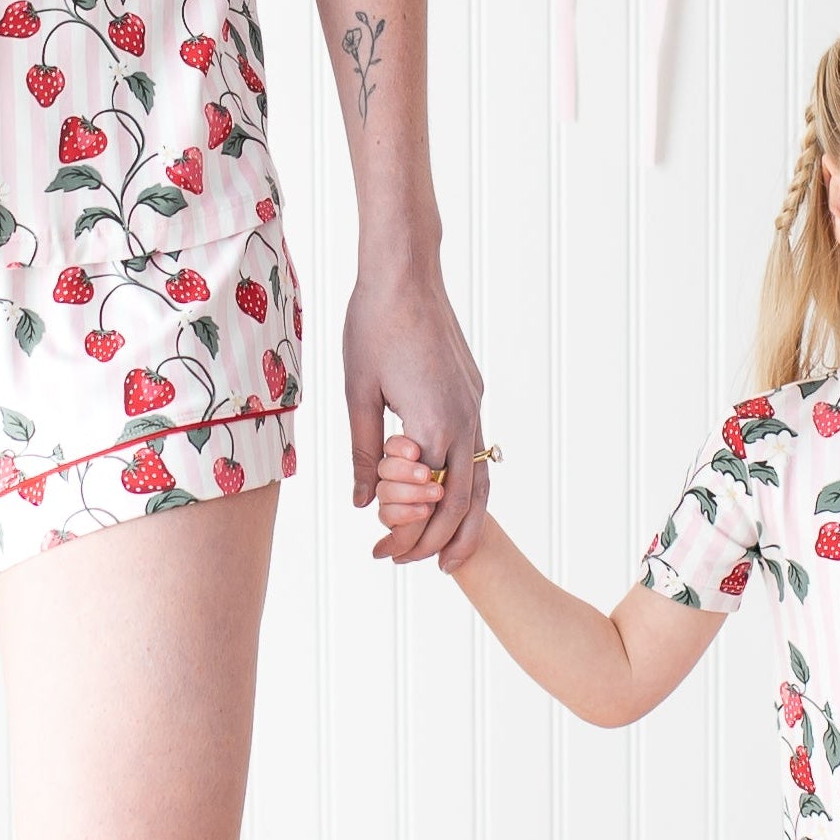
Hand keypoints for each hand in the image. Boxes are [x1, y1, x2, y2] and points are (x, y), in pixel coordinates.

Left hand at [344, 259, 486, 567]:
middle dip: (441, 541)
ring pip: (481, 481)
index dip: (407, 532)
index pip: (428, 500)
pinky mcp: (472, 393)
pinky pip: (476, 453)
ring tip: (448, 556)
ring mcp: (474, 406)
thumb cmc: (373, 327)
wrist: (406, 273)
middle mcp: (465, 420)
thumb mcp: (357, 395)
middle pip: (465, 502)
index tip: (382, 551)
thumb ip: (362, 454)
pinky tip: (446, 496)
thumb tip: (362, 504)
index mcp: (434, 424)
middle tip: (414, 566)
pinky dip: (465, 485)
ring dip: (465, 522)